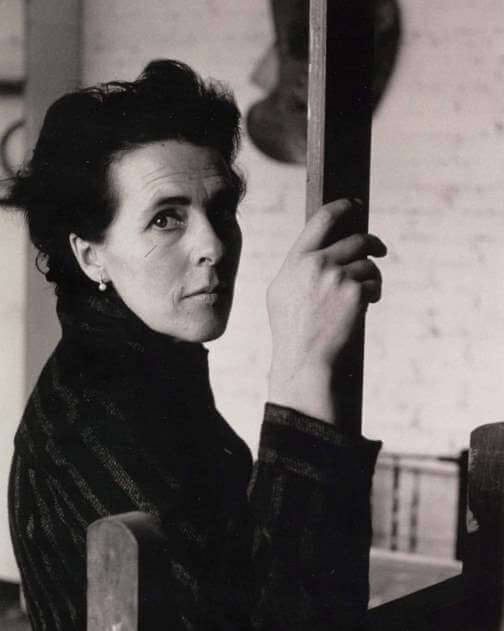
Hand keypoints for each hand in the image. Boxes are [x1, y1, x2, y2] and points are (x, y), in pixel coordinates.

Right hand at [267, 199, 385, 426]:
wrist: (305, 360)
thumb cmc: (292, 331)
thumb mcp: (282, 292)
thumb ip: (298, 267)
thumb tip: (321, 249)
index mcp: (296, 260)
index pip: (322, 219)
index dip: (343, 207)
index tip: (355, 205)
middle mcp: (315, 263)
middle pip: (356, 239)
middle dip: (373, 243)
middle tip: (380, 249)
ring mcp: (336, 277)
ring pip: (368, 264)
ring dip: (371, 277)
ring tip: (363, 296)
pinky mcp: (355, 292)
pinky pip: (374, 282)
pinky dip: (373, 293)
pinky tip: (363, 308)